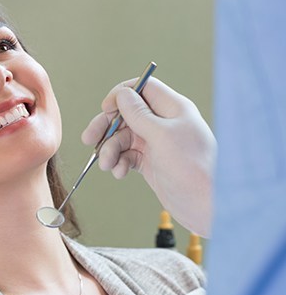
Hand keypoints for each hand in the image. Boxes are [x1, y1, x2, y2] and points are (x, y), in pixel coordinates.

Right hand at [81, 77, 215, 236]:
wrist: (205, 205)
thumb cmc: (193, 168)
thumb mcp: (162, 136)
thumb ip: (139, 114)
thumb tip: (122, 95)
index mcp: (172, 109)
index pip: (142, 89)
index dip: (121, 95)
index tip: (106, 108)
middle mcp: (163, 123)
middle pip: (126, 114)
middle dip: (106, 127)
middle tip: (89, 139)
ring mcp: (156, 143)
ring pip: (123, 138)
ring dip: (110, 150)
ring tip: (107, 165)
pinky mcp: (150, 162)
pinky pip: (127, 155)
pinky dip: (119, 163)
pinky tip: (120, 172)